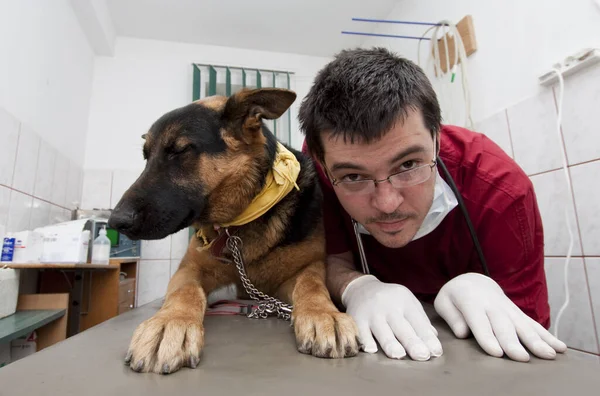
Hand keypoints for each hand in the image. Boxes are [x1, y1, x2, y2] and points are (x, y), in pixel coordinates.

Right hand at [341, 275, 442, 359]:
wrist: (362, 288)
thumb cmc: (390, 299)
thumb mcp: (407, 301)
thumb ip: (420, 319)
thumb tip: (433, 337)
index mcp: (404, 302)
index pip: (418, 322)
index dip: (427, 338)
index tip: (435, 352)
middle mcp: (388, 307)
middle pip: (401, 327)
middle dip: (412, 342)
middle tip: (422, 355)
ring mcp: (371, 313)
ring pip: (381, 330)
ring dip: (390, 343)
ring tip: (399, 354)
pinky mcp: (356, 319)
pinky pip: (361, 331)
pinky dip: (365, 341)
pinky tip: (371, 350)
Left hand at [434, 273, 566, 361]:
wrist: (473, 281)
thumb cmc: (455, 296)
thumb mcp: (444, 302)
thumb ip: (452, 317)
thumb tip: (463, 333)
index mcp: (471, 301)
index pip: (479, 321)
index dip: (487, 337)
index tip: (496, 352)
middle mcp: (492, 305)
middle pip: (503, 325)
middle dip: (513, 342)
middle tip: (521, 358)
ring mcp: (508, 308)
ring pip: (522, 325)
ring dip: (536, 340)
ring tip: (548, 354)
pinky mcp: (518, 313)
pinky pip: (534, 325)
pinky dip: (548, 336)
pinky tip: (560, 348)